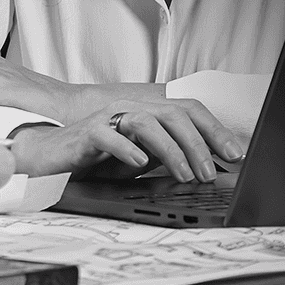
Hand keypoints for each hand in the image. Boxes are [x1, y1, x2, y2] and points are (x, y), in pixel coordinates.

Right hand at [10, 101, 244, 181]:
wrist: (49, 157)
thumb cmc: (94, 159)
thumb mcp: (140, 159)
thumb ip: (167, 157)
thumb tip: (203, 167)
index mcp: (147, 113)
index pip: (188, 111)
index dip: (214, 130)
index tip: (234, 154)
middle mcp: (131, 109)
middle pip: (173, 114)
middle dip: (197, 143)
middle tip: (209, 172)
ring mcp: (108, 118)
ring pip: (146, 122)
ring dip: (170, 149)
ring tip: (183, 174)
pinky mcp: (86, 133)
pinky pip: (109, 135)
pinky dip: (128, 149)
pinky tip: (140, 165)